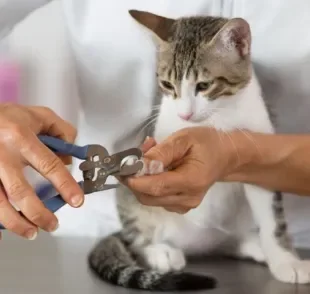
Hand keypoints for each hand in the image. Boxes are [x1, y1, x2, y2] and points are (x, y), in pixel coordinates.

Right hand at [0, 104, 83, 239]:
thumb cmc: (10, 117)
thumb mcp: (40, 116)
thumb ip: (62, 132)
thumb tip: (69, 158)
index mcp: (21, 137)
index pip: (49, 165)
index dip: (65, 185)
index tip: (77, 201)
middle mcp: (1, 155)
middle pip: (20, 191)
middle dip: (39, 213)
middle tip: (53, 225)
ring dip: (17, 223)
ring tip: (33, 232)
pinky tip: (8, 225)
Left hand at [126, 127, 241, 213]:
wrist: (225, 156)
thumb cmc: (207, 143)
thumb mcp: (184, 138)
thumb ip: (162, 152)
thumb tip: (140, 164)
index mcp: (191, 181)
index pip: (156, 187)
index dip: (135, 180)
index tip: (121, 168)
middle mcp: (188, 199)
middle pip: (149, 197)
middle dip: (134, 180)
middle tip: (133, 159)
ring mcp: (184, 206)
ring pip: (150, 199)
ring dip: (141, 181)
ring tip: (148, 159)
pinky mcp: (181, 206)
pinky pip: (157, 199)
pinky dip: (149, 186)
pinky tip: (156, 170)